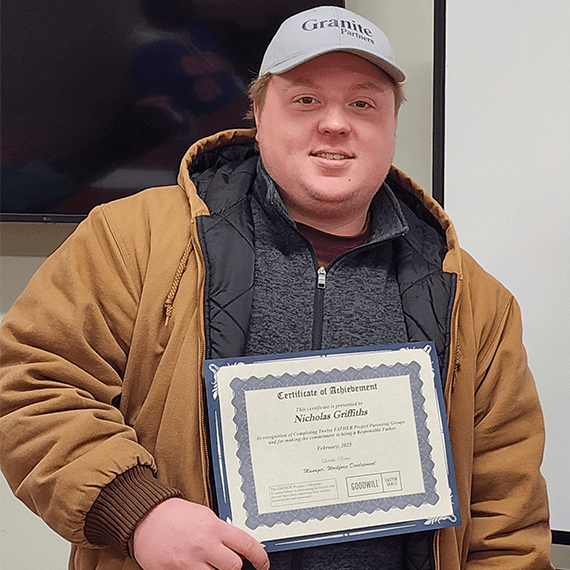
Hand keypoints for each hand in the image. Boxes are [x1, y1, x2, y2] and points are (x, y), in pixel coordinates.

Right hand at [132, 498, 269, 569]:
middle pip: (234, 567)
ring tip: (207, 562)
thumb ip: (221, 531)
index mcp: (215, 528)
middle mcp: (205, 545)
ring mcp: (190, 562)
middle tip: (227, 562)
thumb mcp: (205, 516)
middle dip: (234, 566)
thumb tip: (235, 545)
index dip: (260, 557)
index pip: (246, 545)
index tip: (263, 564)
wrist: (147, 518)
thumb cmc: (174, 514)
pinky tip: (195, 566)